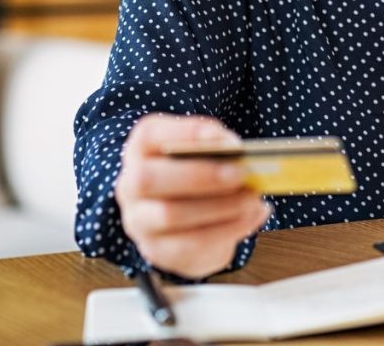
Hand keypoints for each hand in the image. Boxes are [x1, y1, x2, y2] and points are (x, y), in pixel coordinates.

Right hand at [115, 113, 270, 279]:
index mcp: (141, 147)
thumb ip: (216, 145)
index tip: (228, 140)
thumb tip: (237, 151)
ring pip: (170, 215)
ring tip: (253, 198)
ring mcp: (139, 221)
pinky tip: (253, 216)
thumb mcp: (203, 149)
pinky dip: (227, 230)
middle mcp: (130, 184)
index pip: (149, 135)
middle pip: (149, 179)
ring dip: (219, 206)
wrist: (188, 219)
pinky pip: (188, 245)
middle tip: (241, 173)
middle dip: (200, 175)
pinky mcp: (157, 251)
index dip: (187, 133)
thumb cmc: (199, 170)